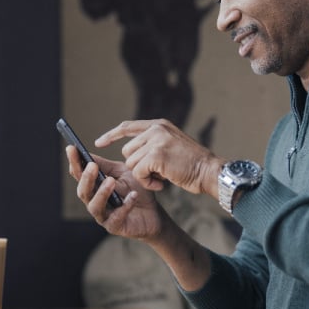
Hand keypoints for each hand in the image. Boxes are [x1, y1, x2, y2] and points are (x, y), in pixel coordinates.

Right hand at [64, 145, 166, 241]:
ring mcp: (103, 216)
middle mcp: (94, 202)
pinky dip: (125, 206)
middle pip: (83, 192)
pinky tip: (132, 195)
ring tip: (111, 181)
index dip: (74, 162)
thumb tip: (88, 155)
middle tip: (92, 166)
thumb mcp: (121, 173)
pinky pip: (116, 217)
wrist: (153, 213)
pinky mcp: (116, 227)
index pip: (78, 175)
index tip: (71, 148)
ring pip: (95, 206)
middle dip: (86, 178)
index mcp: (93, 188)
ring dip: (101, 193)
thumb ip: (105, 166)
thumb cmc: (135, 191)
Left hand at [95, 119, 222, 196]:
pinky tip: (161, 184)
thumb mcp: (171, 145)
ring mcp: (156, 140)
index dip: (111, 135)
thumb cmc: (191, 165)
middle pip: (127, 151)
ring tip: (161, 178)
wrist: (209, 172)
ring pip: (131, 163)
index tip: (99, 142)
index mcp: (159, 124)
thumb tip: (130, 150)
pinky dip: (147, 183)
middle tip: (155, 174)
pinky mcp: (156, 155)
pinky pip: (138, 172)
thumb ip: (153, 142)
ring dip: (143, 176)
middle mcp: (156, 128)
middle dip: (137, 166)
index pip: (127, 126)